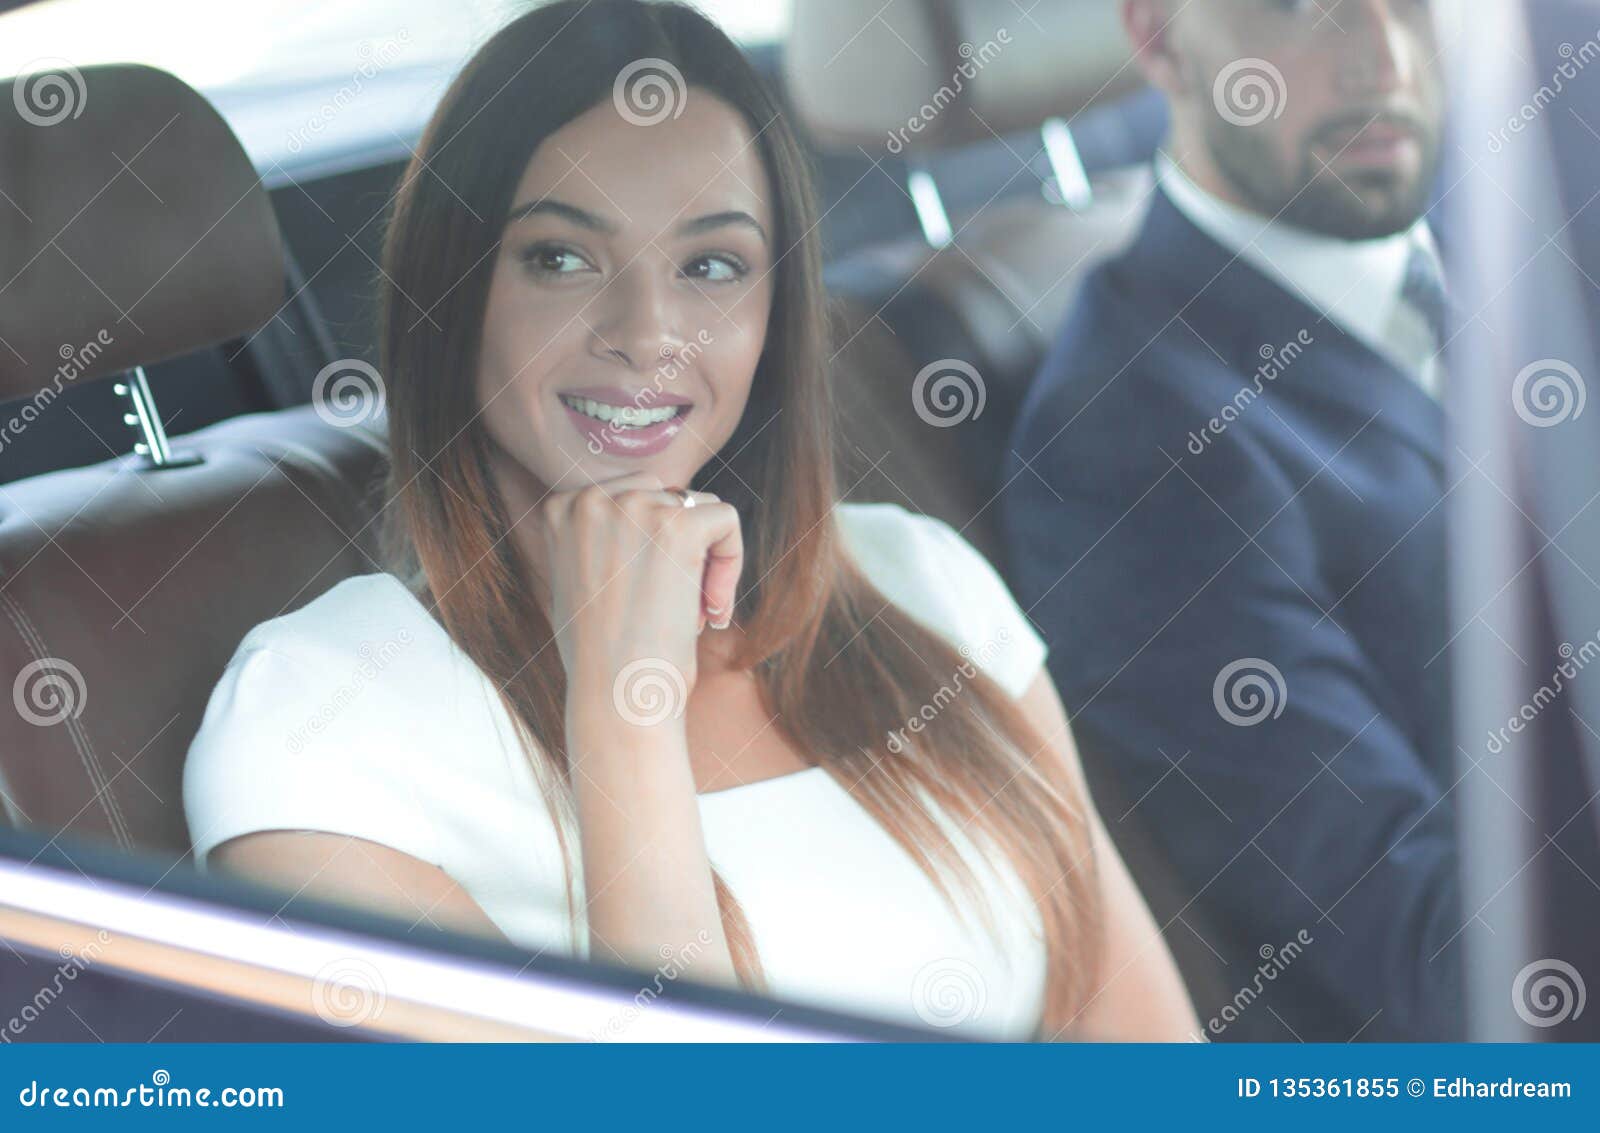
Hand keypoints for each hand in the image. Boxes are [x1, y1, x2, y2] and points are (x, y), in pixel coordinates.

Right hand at [532, 472, 743, 707]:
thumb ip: (600, 542)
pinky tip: (714, 612)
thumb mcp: (580, 583)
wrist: (616, 697)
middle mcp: (591, 499)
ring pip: (701, 508)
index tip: (650, 592)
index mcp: (561, 508)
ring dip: (705, 561)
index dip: (651, 544)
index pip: (629, 496)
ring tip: (693, 614)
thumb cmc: (601, 656)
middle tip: (679, 605)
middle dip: (681, 547)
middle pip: (666, 497)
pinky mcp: (679, 525)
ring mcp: (634, 507)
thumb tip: (640, 525)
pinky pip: (727, 521)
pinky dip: (731, 565)